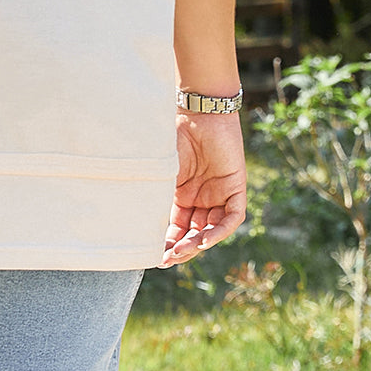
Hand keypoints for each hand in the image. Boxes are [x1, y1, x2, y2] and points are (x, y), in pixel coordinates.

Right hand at [160, 110, 245, 266]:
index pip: (178, 227)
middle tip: (168, 258)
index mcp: (182, 194)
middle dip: (182, 248)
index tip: (156, 257)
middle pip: (194, 233)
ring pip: (213, 229)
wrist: (197, 112)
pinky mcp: (236, 188)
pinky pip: (232, 217)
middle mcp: (202, 198)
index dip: (168, 243)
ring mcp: (220, 194)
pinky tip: (203, 239)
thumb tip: (134, 222)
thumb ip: (155, 194)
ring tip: (183, 250)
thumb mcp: (162, 171)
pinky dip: (219, 231)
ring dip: (199, 243)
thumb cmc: (174, 135)